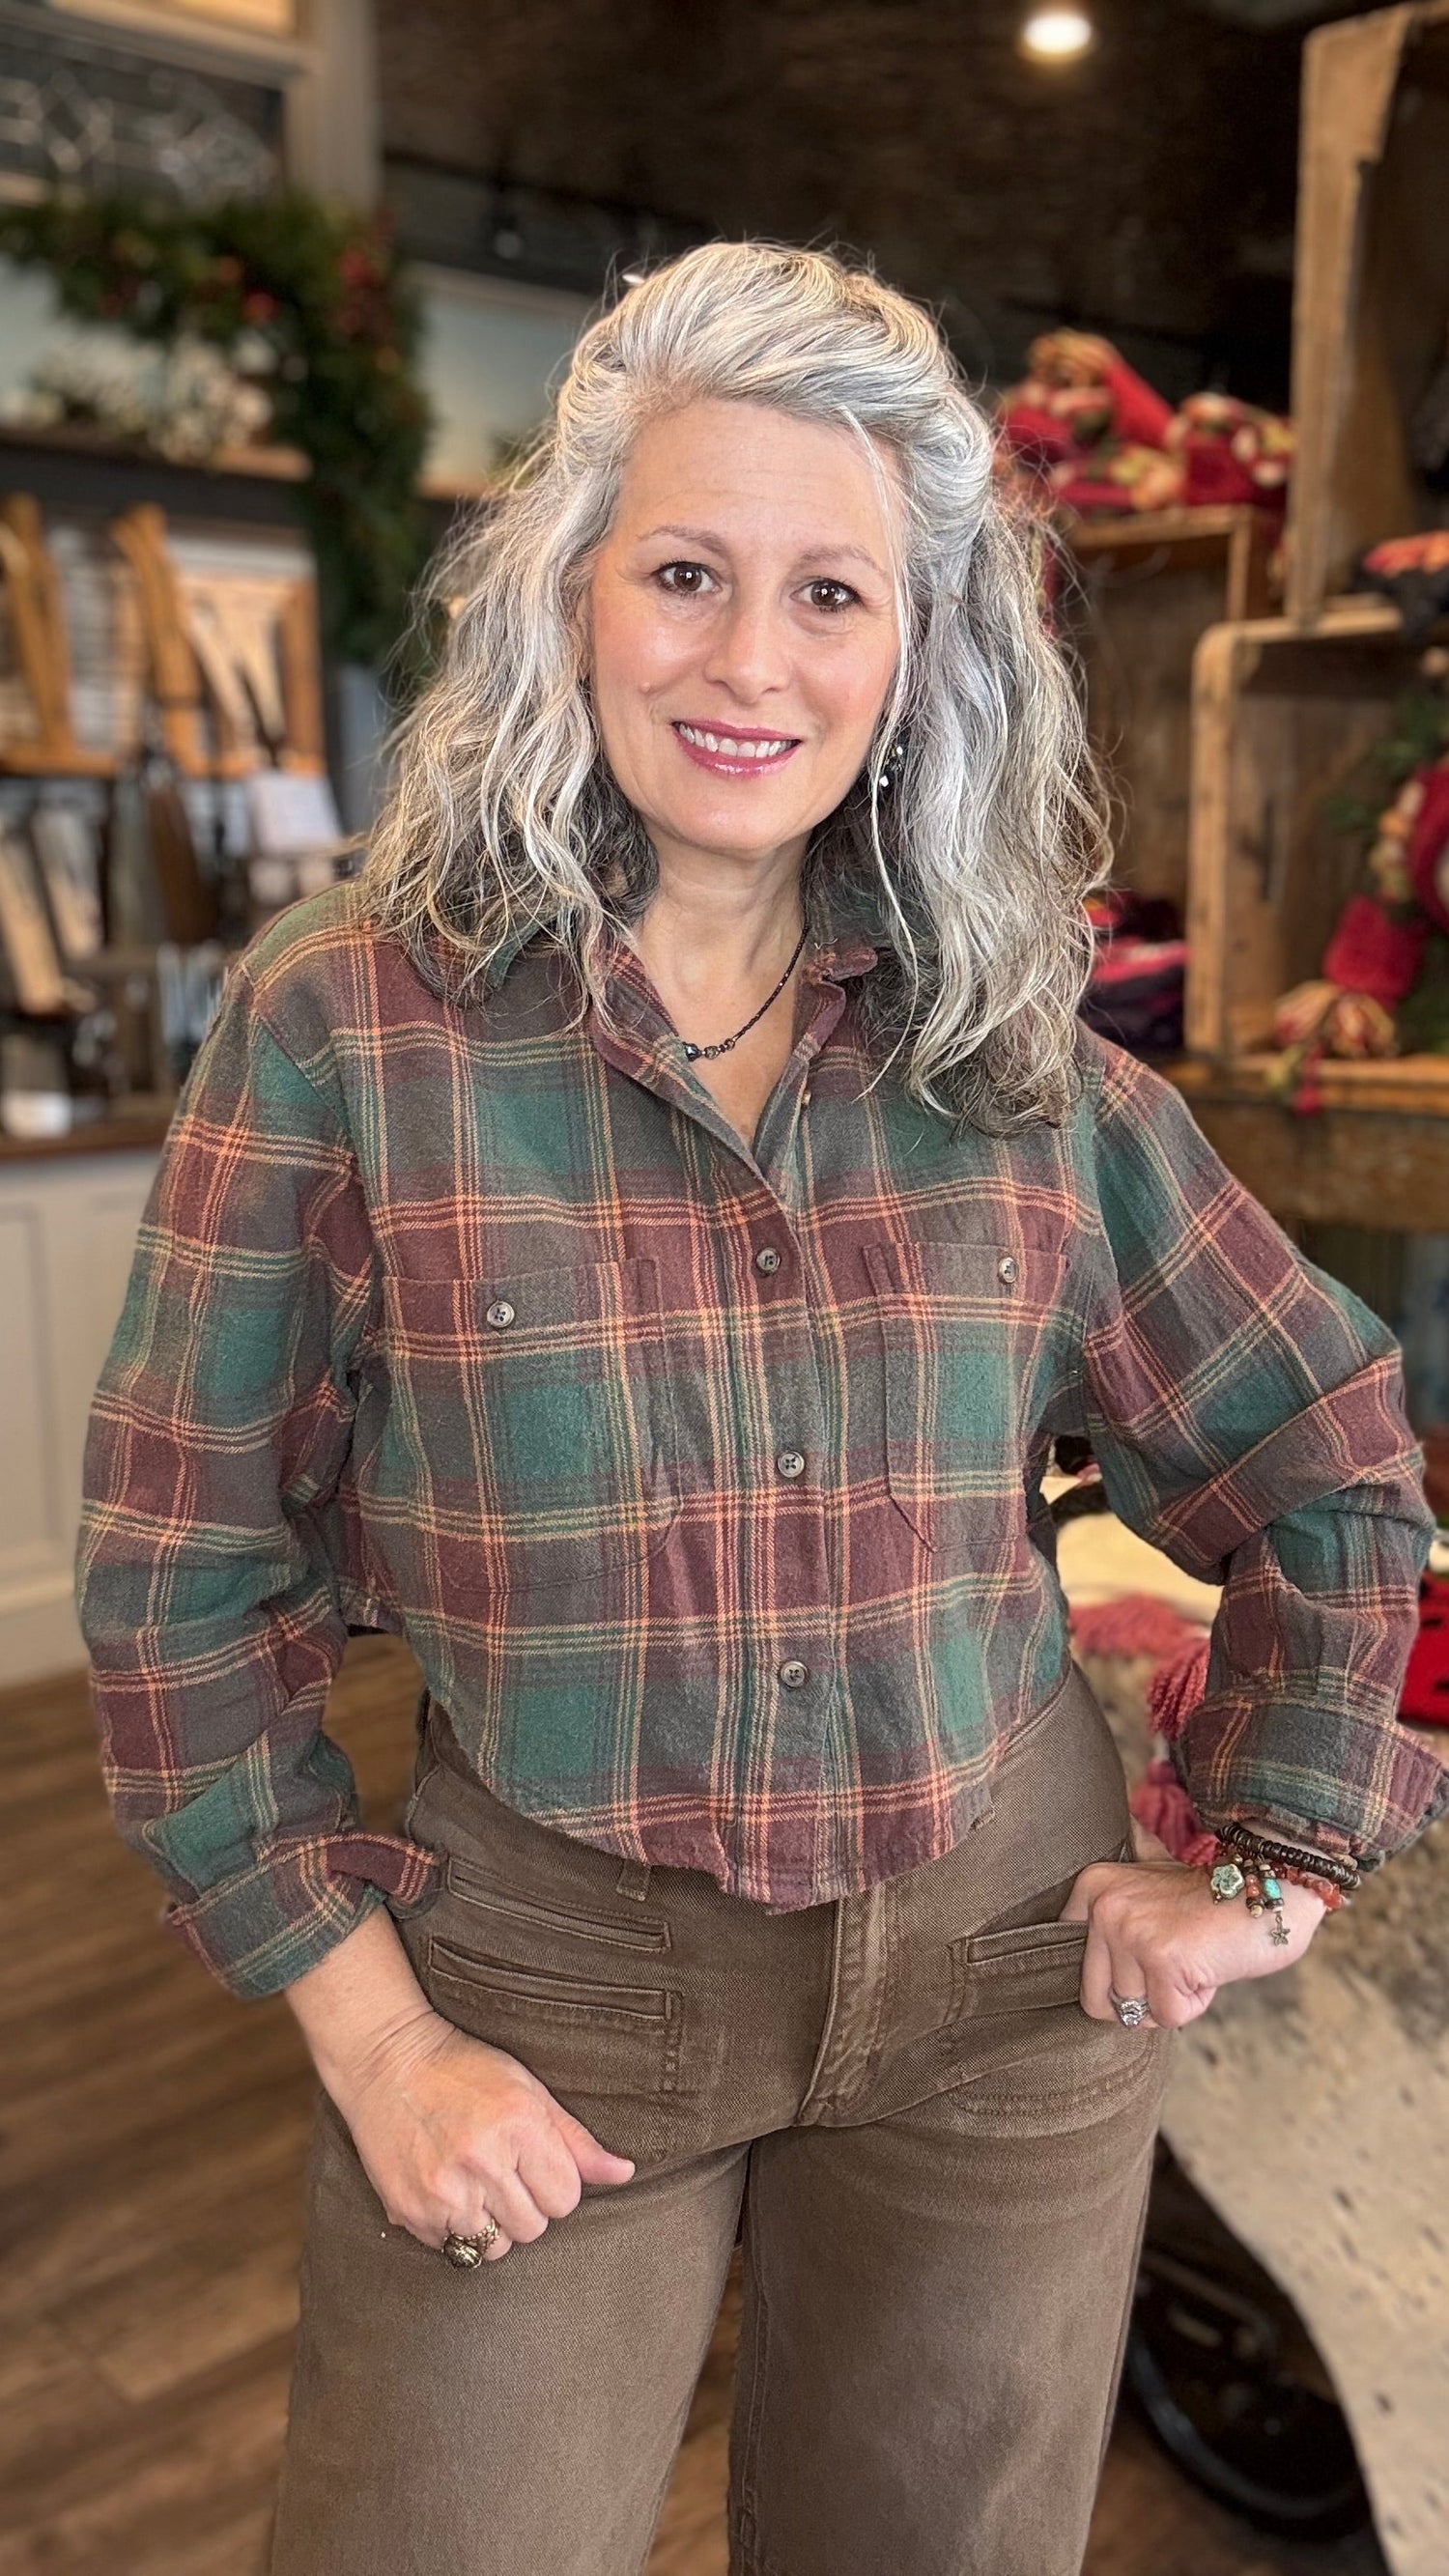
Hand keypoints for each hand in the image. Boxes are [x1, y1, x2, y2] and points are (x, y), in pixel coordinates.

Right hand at [330, 2007, 636, 2260]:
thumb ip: (576, 2140)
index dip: (554, 2183)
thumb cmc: (464, 2070)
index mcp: (519, 2128)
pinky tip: (447, 2190)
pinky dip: (456, 2230)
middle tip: (501, 2169)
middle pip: (533, 2227)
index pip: (566, 2199)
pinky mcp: (411, 2213)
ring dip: (492, 2224)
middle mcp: (482, 2164)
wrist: (386, 2063)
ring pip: (496, 2248)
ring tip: (475, 2183)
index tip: (533, 2162)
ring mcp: (443, 2193)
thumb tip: (624, 2173)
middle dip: (525, 2205)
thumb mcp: (528, 2090)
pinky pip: (454, 2249)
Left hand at [1058, 1855, 1326, 2029]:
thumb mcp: (1149, 1888)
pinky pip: (1168, 2015)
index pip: (1080, 1971)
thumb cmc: (1213, 1899)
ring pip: (1134, 2011)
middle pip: (1099, 2000)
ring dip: (1171, 1997)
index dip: (1122, 1977)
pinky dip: (1194, 2002)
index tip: (1153, 1949)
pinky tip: (1208, 1966)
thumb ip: (1113, 1917)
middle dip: (1142, 1995)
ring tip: (1194, 1957)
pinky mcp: (1162, 1958)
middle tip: (1176, 1958)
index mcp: (1092, 1887)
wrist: (1271, 1889)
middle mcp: (1104, 1907)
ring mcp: (1130, 1931)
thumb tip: (1083, 1960)